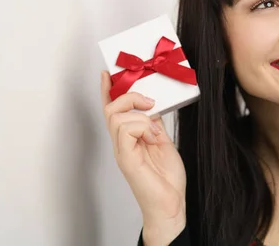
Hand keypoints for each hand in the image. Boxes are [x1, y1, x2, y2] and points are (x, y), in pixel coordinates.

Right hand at [100, 71, 185, 243]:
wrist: (170, 204)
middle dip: (128, 96)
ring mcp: (122, 151)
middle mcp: (121, 143)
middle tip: (149, 100)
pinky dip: (142, 127)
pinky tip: (152, 138)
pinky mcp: (126, 159)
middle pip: (111, 109)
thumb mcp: (163, 142)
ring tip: (155, 131)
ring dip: (140, 116)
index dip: (108, 91)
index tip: (108, 73)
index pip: (113, 110)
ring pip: (117, 117)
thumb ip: (154, 124)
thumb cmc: (166, 179)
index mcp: (129, 139)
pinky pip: (125, 130)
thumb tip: (152, 106)